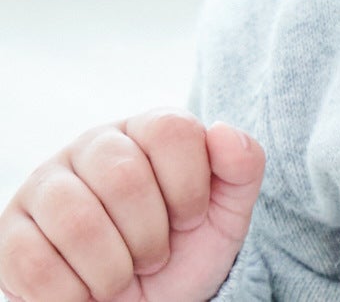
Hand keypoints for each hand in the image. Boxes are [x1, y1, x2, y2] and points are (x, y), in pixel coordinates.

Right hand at [0, 110, 263, 301]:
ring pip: (76, 220)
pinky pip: (33, 262)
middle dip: (149, 236)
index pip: (172, 131)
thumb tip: (221, 130)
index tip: (190, 219)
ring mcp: (46, 184)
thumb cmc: (181, 248)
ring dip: (112, 268)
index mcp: (148, 128)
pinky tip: (86, 292)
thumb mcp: (225, 211)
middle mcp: (94, 144)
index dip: (189, 188)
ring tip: (121, 276)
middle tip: (154, 256)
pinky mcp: (11, 231)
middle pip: (122, 178)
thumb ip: (242, 166)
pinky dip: (72, 293)